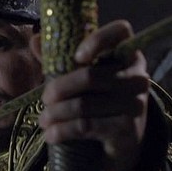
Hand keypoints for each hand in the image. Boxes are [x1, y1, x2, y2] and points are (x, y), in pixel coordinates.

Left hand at [38, 20, 149, 170]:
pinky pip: (85, 126)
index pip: (121, 31)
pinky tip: (51, 135)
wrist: (124, 139)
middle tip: (44, 99)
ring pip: (83, 105)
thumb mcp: (82, 76)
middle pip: (90, 76)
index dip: (97, 39)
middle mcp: (137, 75)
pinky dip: (62, 130)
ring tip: (43, 120)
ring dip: (55, 113)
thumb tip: (35, 40)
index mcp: (127, 54)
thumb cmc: (99, 99)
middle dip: (58, 88)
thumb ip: (60, 57)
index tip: (76, 56)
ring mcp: (135, 103)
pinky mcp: (127, 128)